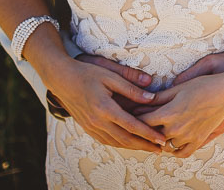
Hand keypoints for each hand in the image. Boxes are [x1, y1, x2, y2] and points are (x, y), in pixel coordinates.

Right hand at [42, 56, 166, 152]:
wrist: (62, 79)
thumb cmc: (87, 73)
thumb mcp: (111, 76)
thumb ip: (131, 88)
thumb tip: (151, 98)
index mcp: (105, 108)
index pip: (132, 125)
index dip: (148, 134)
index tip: (162, 139)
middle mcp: (97, 121)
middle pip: (125, 139)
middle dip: (144, 145)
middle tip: (161, 149)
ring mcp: (90, 126)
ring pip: (115, 142)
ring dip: (133, 147)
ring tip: (148, 148)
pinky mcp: (87, 127)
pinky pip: (106, 140)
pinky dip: (119, 144)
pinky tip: (129, 143)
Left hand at [138, 69, 223, 157]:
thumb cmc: (203, 86)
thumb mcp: (178, 88)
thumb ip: (158, 98)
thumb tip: (139, 102)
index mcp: (169, 113)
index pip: (143, 120)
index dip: (134, 117)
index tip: (130, 114)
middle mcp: (176, 129)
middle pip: (151, 134)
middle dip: (144, 129)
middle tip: (139, 124)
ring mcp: (187, 137)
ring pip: (165, 145)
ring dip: (159, 139)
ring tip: (155, 132)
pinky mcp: (198, 141)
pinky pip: (182, 153)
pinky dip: (174, 150)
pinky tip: (171, 143)